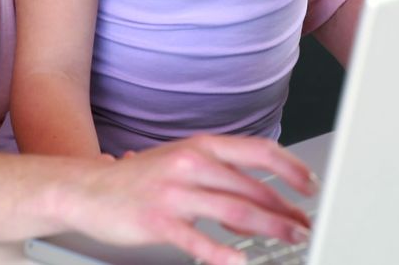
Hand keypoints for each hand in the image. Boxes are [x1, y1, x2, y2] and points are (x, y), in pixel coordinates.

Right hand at [64, 135, 315, 264]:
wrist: (88, 189)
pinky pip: (196, 239)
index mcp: (202, 146)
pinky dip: (221, 252)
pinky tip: (240, 261)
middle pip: (253, 187)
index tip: (310, 186)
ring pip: (236, 211)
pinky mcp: (158, 221)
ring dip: (270, 227)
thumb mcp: (183, 160)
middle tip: (305, 225)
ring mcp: (174, 193)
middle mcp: (191, 164)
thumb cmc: (140, 179)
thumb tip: (259, 195)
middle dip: (286, 209)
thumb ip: (220, 172)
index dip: (291, 168)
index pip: (259, 151)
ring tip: (289, 238)